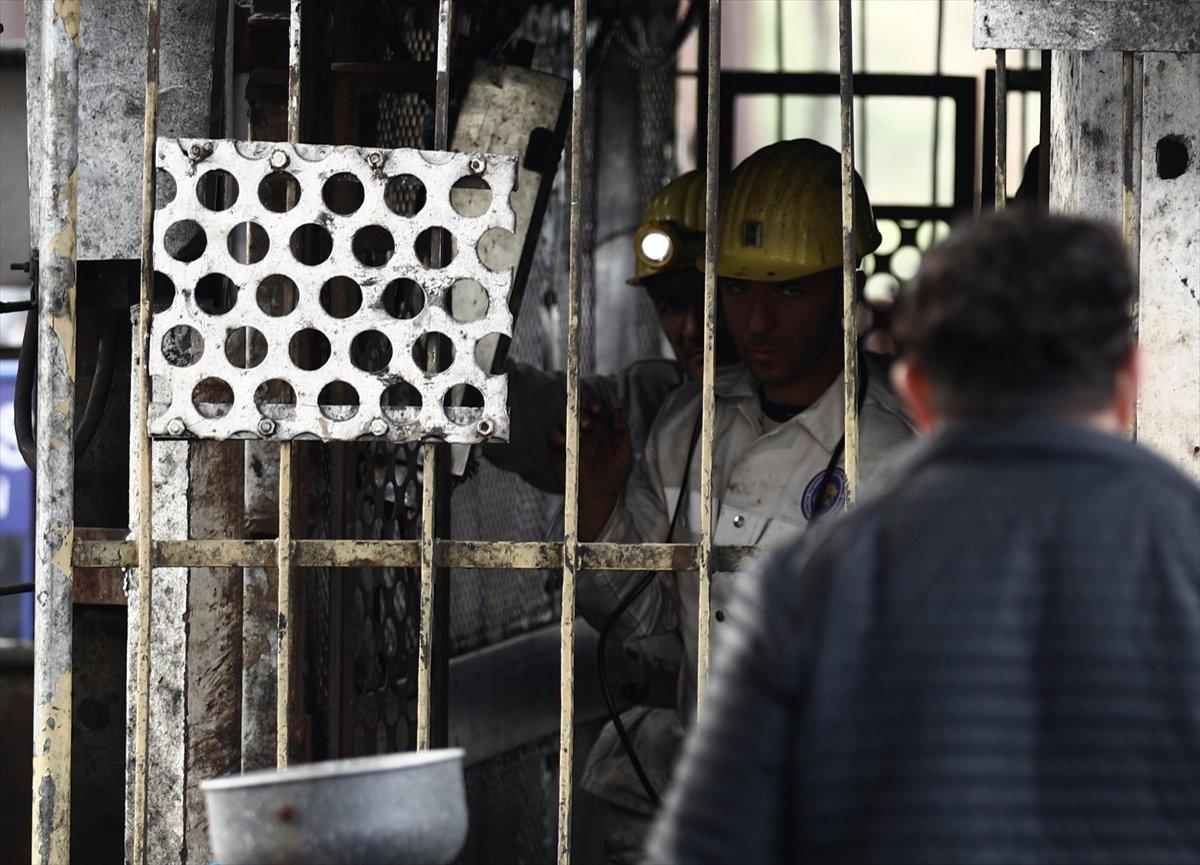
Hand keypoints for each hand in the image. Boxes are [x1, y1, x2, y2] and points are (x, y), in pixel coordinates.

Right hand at [547, 395, 632, 539]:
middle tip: (588, 424)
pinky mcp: (556, 449)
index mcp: (602, 429)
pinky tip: (563, 441)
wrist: (595, 499)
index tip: (597, 409)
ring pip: (565, 420)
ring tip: (577, 432)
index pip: (597, 409)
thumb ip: (621, 433)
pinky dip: (555, 434)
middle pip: (580, 411)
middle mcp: (585, 431)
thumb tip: (617, 410)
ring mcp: (570, 439)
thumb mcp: (623, 456)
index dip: (596, 404)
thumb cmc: (612, 478)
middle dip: (583, 413)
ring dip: (569, 421)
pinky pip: (552, 435)